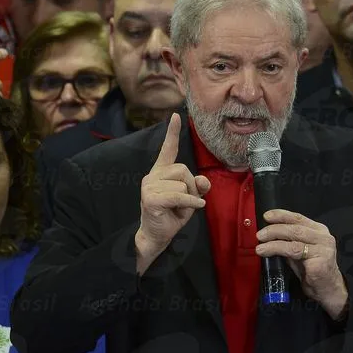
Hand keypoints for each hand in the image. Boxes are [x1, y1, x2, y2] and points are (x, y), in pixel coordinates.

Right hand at [135, 113, 210, 274]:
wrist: (157, 236)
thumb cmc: (172, 215)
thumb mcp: (190, 198)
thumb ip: (198, 186)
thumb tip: (203, 181)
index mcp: (161, 172)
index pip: (167, 149)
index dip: (172, 133)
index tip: (176, 116)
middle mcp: (153, 175)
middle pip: (184, 169)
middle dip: (192, 186)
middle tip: (186, 201)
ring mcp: (149, 186)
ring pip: (183, 183)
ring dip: (189, 197)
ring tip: (180, 208)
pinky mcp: (151, 198)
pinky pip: (179, 195)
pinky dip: (190, 202)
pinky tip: (194, 208)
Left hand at [255, 209, 347, 319]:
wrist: (328, 290)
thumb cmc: (312, 271)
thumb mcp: (298, 253)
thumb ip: (288, 242)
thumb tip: (267, 235)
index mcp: (319, 231)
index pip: (298, 218)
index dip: (282, 215)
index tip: (267, 216)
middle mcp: (323, 237)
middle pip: (295, 228)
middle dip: (275, 229)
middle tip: (260, 235)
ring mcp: (323, 248)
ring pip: (294, 240)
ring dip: (274, 242)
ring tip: (260, 247)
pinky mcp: (320, 261)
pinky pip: (295, 252)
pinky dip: (278, 251)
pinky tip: (268, 253)